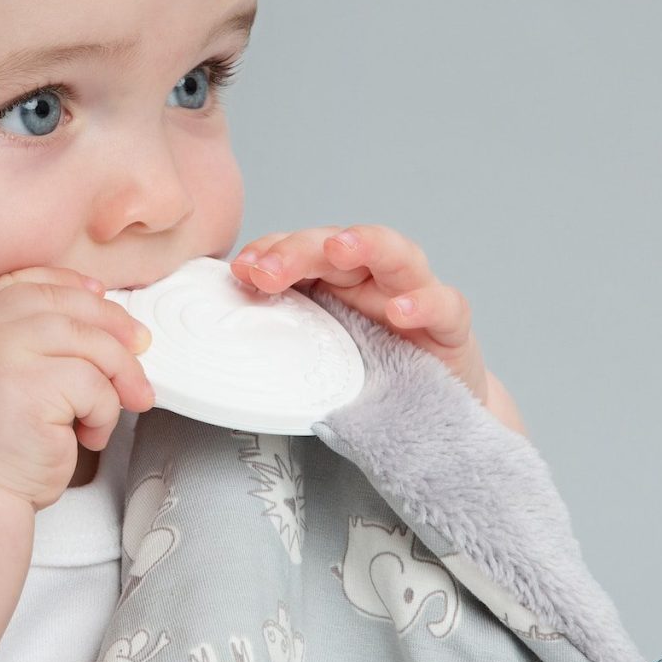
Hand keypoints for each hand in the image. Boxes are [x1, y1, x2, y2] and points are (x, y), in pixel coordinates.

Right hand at [0, 265, 155, 511]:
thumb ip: (22, 346)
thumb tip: (99, 318)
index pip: (20, 283)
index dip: (67, 285)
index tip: (99, 296)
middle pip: (61, 305)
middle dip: (110, 324)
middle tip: (139, 347)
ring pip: (87, 342)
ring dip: (117, 374)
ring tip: (118, 407)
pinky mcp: (29, 388)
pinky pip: (94, 385)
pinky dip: (105, 412)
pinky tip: (90, 436)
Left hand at [230, 225, 527, 436]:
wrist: (433, 418)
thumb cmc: (369, 380)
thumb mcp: (315, 363)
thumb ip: (277, 346)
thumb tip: (211, 351)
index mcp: (333, 282)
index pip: (297, 250)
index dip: (269, 251)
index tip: (240, 271)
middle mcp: (372, 279)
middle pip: (336, 245)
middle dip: (299, 249)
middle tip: (268, 269)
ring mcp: (414, 296)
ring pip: (396, 253)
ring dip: (366, 243)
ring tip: (339, 248)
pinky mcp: (451, 328)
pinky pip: (445, 304)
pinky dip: (423, 302)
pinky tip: (399, 311)